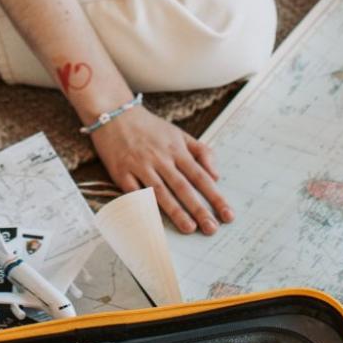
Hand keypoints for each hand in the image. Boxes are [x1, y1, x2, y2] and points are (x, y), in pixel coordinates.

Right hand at [88, 104, 231, 234]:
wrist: (115, 114)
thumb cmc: (150, 127)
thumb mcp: (180, 134)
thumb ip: (201, 152)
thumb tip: (216, 175)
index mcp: (177, 150)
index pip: (200, 177)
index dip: (215, 197)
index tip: (227, 214)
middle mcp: (160, 158)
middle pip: (183, 187)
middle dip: (199, 209)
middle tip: (212, 228)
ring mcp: (140, 166)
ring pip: (161, 192)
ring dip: (175, 211)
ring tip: (189, 228)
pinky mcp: (121, 172)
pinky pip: (134, 192)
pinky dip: (143, 206)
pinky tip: (153, 221)